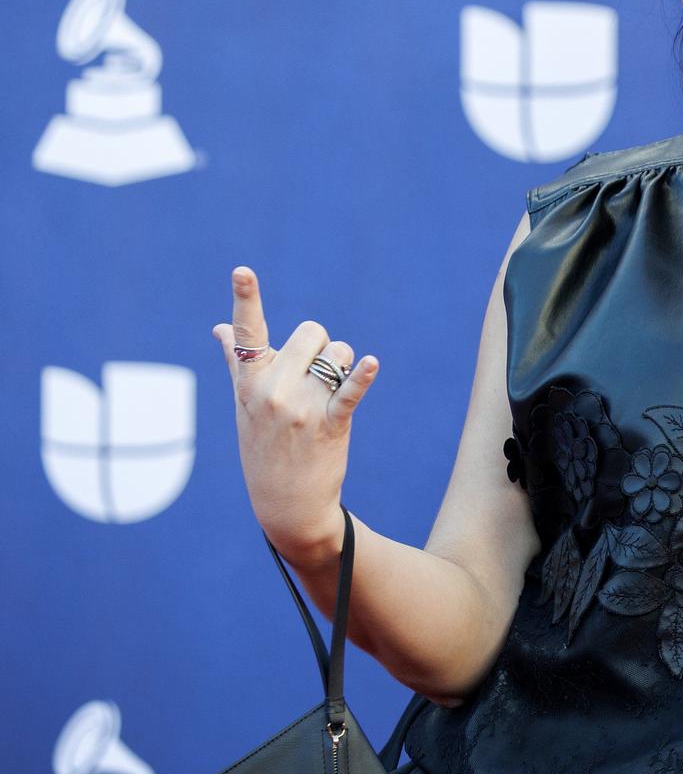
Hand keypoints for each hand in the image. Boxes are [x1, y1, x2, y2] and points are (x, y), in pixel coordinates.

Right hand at [211, 266, 379, 556]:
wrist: (286, 503)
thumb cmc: (264, 446)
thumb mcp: (243, 405)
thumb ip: (237, 362)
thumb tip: (219, 328)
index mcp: (249, 381)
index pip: (246, 333)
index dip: (246, 298)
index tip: (242, 270)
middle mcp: (271, 390)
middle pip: (312, 332)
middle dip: (320, 347)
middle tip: (315, 376)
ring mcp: (300, 407)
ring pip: (338, 353)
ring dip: (343, 366)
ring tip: (329, 395)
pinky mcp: (329, 424)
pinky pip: (349, 390)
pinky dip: (362, 377)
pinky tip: (372, 364)